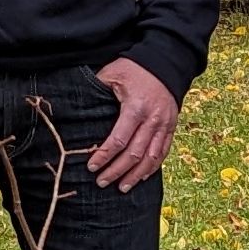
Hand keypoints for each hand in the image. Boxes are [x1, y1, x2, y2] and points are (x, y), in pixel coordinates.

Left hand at [90, 57, 179, 189]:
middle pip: (134, 154)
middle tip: (101, 181)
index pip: (118, 140)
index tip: (91, 167)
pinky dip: (152, 167)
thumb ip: (97, 91)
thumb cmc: (134, 68)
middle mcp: (152, 120)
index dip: (104, 156)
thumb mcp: (112, 74)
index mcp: (136, 108)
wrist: (165, 62)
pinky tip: (141, 177)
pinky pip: (163, 152)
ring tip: (122, 187)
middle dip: (116, 171)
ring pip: (151, 158)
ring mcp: (164, 125)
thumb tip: (77, 108)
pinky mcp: (171, 127)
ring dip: (136, 175)